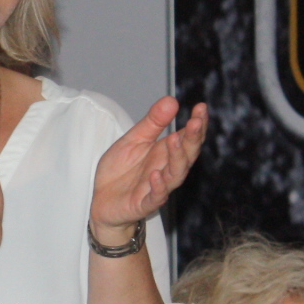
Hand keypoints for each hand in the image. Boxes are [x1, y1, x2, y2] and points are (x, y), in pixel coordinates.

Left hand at [91, 96, 208, 236]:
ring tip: (175, 140)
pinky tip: (156, 175)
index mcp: (166, 153)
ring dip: (177, 158)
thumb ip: (153, 123)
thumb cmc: (121, 171)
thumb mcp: (134, 140)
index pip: (187, 137)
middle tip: (196, 121)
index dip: (197, 124)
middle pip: (186, 155)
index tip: (201, 107)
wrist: (102, 201)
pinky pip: (155, 197)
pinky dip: (158, 187)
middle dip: (193, 138)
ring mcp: (157, 188)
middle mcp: (166, 169)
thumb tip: (172, 100)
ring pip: (175, 175)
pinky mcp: (143, 204)